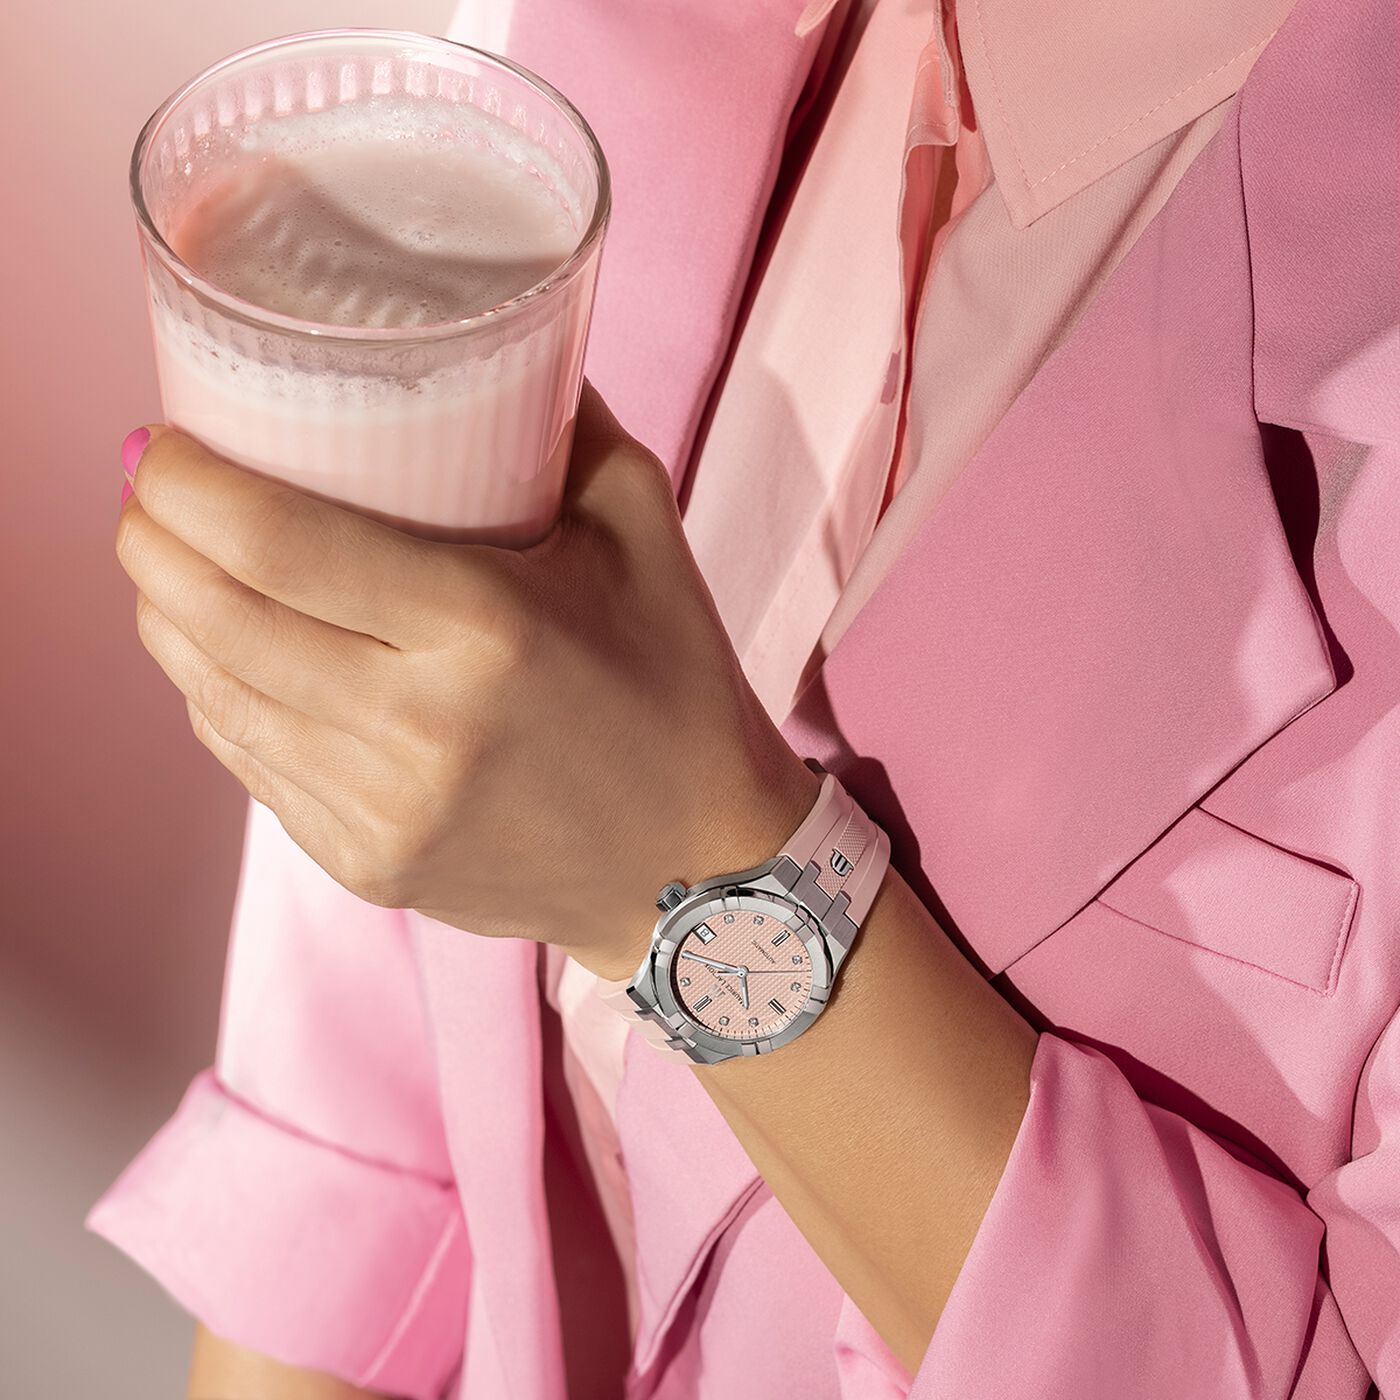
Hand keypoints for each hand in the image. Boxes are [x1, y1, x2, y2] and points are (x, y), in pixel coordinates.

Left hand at [114, 382, 819, 979]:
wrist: (698, 869)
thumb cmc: (677, 687)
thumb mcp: (645, 531)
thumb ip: (569, 424)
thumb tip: (501, 336)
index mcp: (487, 627)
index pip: (279, 542)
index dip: (184, 482)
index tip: (159, 441)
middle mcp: (420, 728)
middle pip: (217, 618)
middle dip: (150, 540)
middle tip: (146, 490)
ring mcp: (387, 810)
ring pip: (214, 698)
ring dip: (169, 618)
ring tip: (172, 561)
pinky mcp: (370, 865)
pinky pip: (250, 766)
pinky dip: (218, 698)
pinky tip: (226, 657)